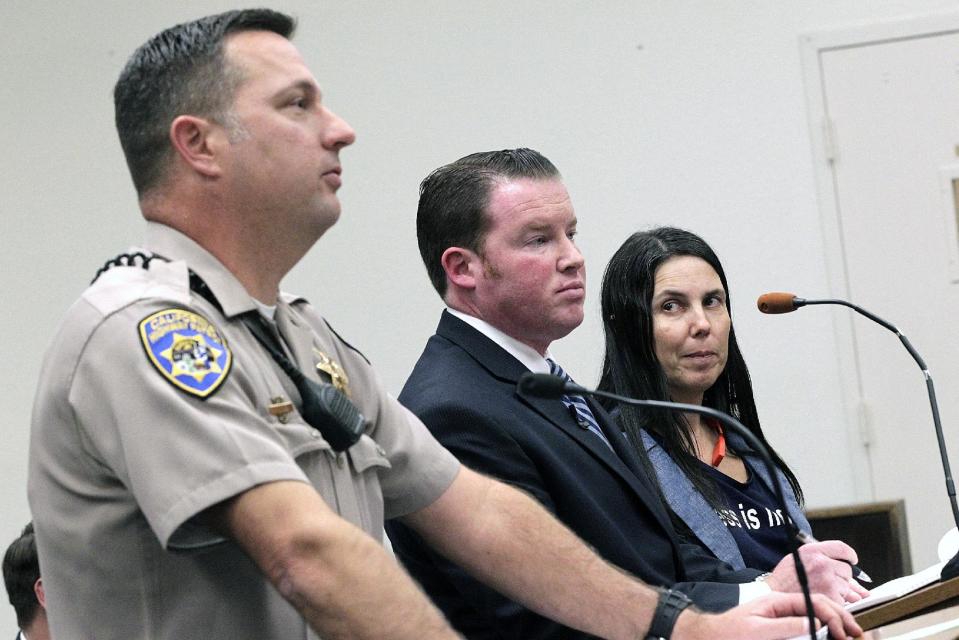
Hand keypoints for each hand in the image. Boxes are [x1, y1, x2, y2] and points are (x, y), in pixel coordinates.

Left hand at [675, 592, 862, 639]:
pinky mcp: (784, 631)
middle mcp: (784, 608)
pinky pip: (808, 628)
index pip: (814, 602)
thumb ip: (785, 625)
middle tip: (859, 635)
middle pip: (820, 608)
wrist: (712, 637)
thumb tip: (815, 622)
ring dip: (836, 626)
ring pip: (817, 618)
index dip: (833, 615)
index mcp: (779, 602)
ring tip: (852, 637)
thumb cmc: (729, 633)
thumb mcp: (757, 630)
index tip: (845, 632)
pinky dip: (823, 632)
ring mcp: (785, 619)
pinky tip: (832, 637)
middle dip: (842, 619)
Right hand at [764, 540, 869, 603]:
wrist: (773, 596)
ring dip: (839, 591)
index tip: (852, 560)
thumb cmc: (784, 580)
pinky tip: (822, 599)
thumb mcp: (799, 560)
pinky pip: (844, 600)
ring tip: (820, 591)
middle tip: (827, 582)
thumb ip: (823, 560)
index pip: (842, 548)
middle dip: (841, 577)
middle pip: (847, 569)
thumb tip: (848, 569)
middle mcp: (822, 563)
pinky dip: (836, 602)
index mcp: (813, 551)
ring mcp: (828, 580)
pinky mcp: (831, 596)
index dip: (850, 555)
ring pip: (847, 586)